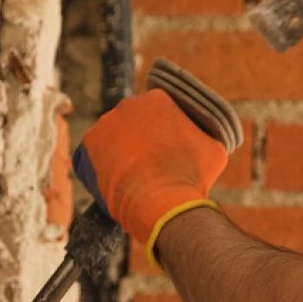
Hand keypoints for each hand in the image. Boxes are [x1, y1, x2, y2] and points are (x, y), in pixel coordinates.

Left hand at [72, 90, 227, 259]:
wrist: (163, 204)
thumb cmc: (192, 176)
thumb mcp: (214, 147)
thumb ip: (203, 132)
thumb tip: (203, 133)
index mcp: (159, 99)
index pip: (156, 111)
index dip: (161, 132)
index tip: (165, 150)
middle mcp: (129, 104)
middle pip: (132, 121)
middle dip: (138, 139)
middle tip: (148, 163)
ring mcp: (105, 123)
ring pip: (113, 137)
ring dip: (120, 152)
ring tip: (132, 176)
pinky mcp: (88, 144)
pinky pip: (93, 154)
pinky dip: (101, 166)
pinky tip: (114, 182)